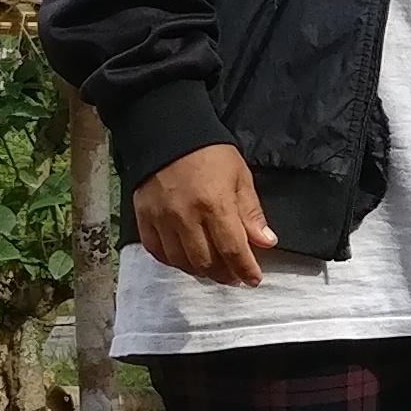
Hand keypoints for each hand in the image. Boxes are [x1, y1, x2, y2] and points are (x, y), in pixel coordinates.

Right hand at [132, 143, 278, 283]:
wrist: (167, 131)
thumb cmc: (210, 153)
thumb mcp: (240, 176)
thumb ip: (251, 213)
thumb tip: (266, 243)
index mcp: (215, 205)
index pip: (233, 250)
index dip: (246, 270)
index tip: (253, 279)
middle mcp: (186, 217)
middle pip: (206, 262)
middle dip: (224, 274)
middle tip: (234, 274)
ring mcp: (162, 220)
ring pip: (182, 262)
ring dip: (200, 270)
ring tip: (212, 267)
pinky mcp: (144, 218)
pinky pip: (158, 252)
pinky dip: (174, 261)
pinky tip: (185, 258)